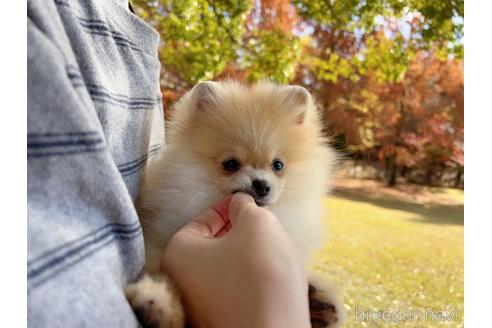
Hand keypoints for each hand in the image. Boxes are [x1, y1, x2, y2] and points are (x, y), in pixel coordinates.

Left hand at [161, 193, 310, 327]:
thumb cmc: (260, 275)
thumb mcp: (257, 224)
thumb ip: (245, 207)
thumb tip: (240, 205)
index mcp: (179, 254)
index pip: (202, 219)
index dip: (228, 207)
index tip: (249, 204)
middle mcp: (182, 282)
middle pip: (213, 243)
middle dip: (240, 232)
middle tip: (264, 226)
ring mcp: (201, 306)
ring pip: (227, 266)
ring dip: (249, 255)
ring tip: (272, 252)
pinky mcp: (222, 320)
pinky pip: (236, 288)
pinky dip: (252, 278)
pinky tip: (272, 278)